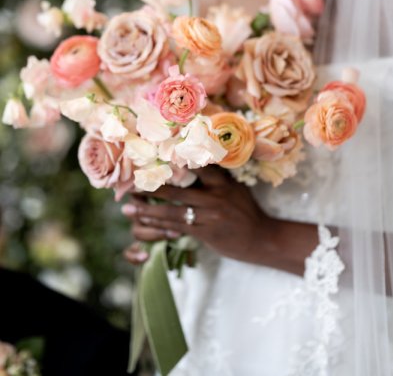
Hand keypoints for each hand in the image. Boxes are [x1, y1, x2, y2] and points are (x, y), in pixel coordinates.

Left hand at [122, 165, 270, 264]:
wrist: (261, 239)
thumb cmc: (246, 211)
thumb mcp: (235, 188)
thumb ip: (217, 177)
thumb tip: (194, 161)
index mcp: (223, 182)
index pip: (197, 165)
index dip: (175, 160)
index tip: (153, 156)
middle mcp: (216, 196)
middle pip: (177, 189)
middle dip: (152, 187)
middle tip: (131, 185)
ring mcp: (211, 215)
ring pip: (173, 211)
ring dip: (148, 210)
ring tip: (129, 209)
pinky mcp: (207, 232)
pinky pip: (179, 227)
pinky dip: (161, 224)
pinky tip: (147, 223)